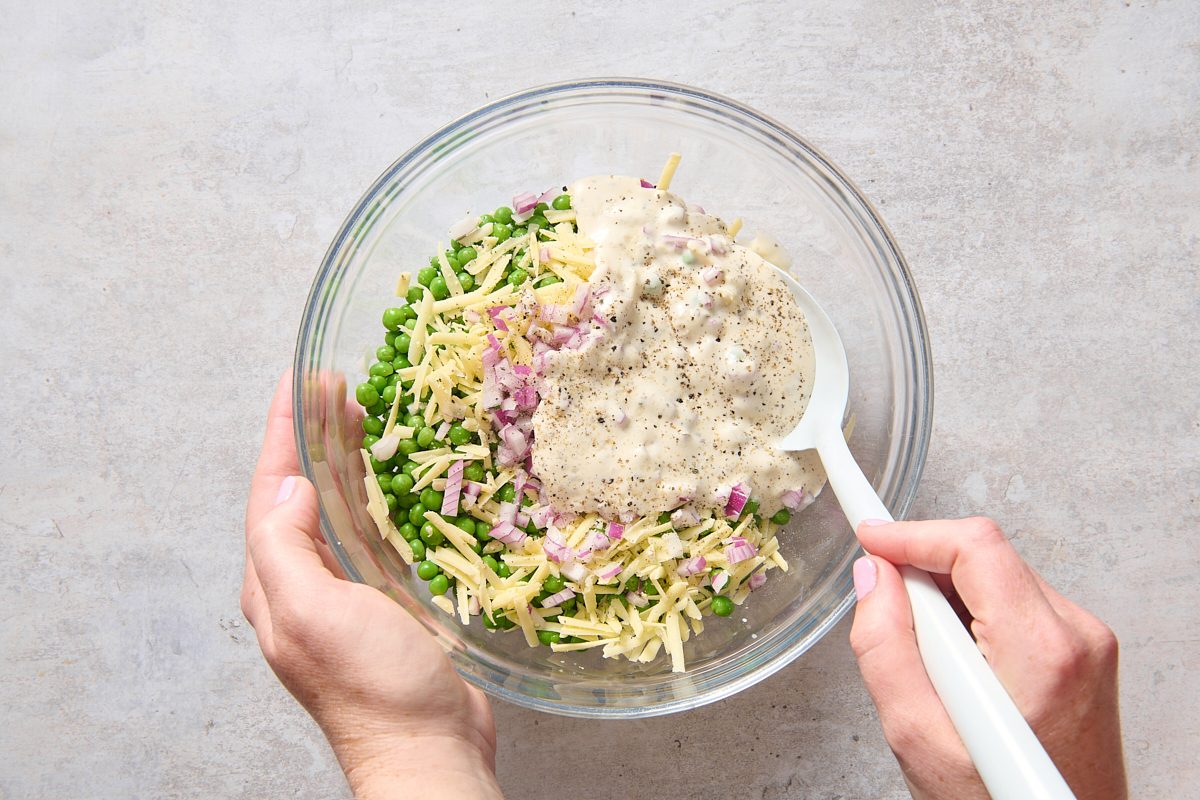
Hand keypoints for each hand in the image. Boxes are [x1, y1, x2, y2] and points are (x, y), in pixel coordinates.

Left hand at [241, 373, 502, 799]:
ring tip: (360, 416)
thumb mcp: (313, 613)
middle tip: (337, 386)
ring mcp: (343, 594)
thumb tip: (288, 484)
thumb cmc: (374, 687)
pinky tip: (392, 481)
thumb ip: (286, 547)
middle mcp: (302, 585)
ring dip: (342, 460)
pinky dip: (375, 496)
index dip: (283, 432)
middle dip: (312, 436)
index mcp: (276, 584)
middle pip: (300, 493)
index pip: (270, 490)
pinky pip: (370, 533)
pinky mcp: (383, 603)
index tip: (299, 381)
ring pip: (334, 509)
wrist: (426, 749)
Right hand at [850, 517, 1125, 799]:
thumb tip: (872, 579)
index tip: (869, 534)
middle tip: (888, 610)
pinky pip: (1016, 604)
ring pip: (997, 577)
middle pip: (985, 556)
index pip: (974, 546)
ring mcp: (1086, 643)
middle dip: (925, 570)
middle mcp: (1076, 636)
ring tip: (930, 661)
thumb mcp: (916, 735)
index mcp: (1040, 650)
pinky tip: (959, 669)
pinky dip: (974, 618)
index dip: (912, 534)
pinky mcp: (1083, 652)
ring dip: (948, 599)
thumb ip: (884, 647)